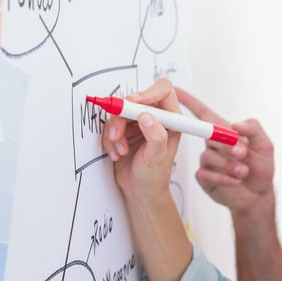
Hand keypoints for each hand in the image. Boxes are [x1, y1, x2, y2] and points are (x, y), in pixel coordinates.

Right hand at [102, 78, 181, 200]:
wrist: (140, 190)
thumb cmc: (155, 175)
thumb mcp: (158, 157)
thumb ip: (155, 136)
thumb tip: (146, 116)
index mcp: (172, 119)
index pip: (163, 90)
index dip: (149, 92)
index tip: (135, 102)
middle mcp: (155, 116)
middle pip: (135, 99)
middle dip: (122, 117)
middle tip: (117, 135)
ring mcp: (138, 122)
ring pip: (119, 112)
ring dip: (114, 132)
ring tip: (120, 151)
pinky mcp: (123, 129)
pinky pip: (109, 125)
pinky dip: (109, 139)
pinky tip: (116, 153)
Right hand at [175, 86, 276, 217]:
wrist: (258, 195)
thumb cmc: (261, 167)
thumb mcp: (265, 145)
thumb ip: (254, 129)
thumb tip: (237, 124)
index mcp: (224, 132)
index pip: (203, 113)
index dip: (188, 101)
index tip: (174, 89)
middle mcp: (213, 145)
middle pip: (209, 136)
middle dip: (228, 145)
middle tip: (243, 153)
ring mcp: (207, 161)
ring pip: (208, 157)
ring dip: (229, 165)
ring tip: (244, 171)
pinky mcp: (204, 177)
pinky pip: (206, 174)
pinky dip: (224, 178)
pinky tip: (236, 181)